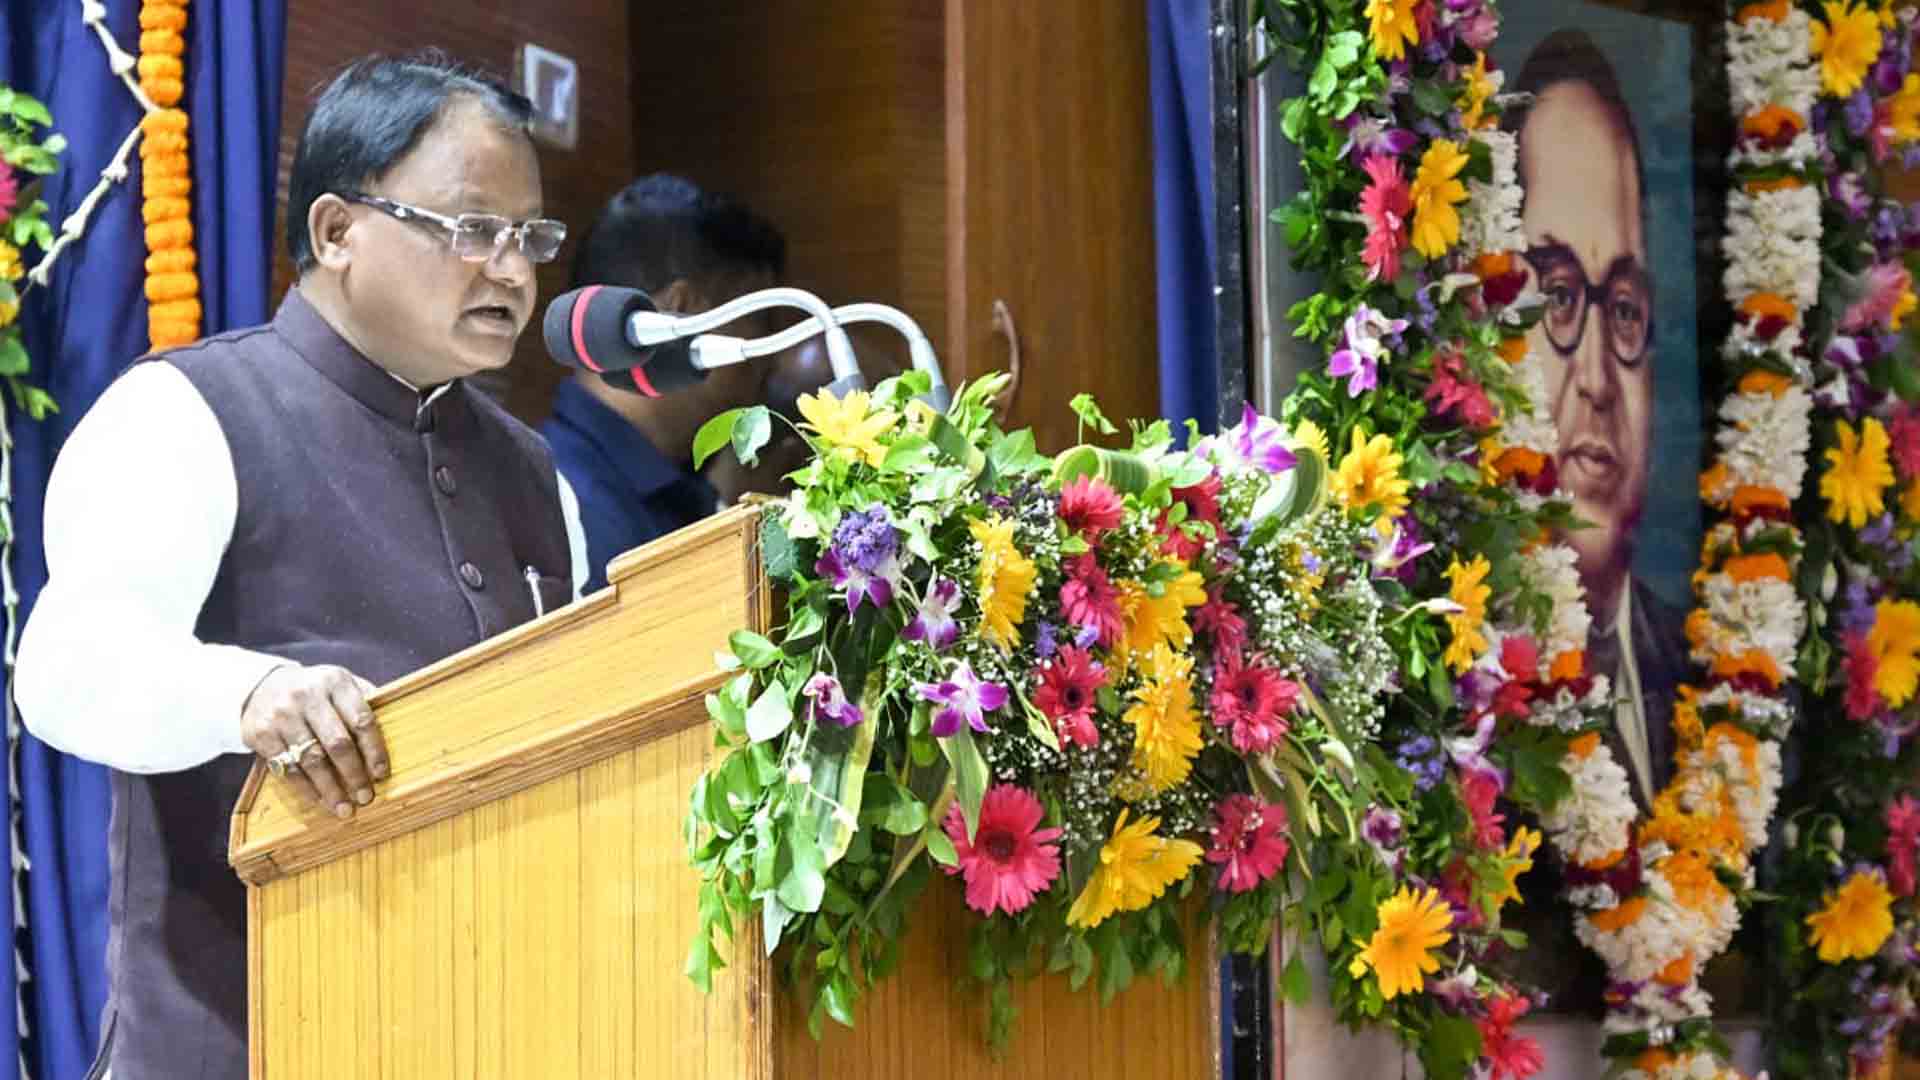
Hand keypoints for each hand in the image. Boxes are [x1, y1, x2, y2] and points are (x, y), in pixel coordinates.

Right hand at [240, 665, 388, 819]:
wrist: (262, 686)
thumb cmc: (315, 691)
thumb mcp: (340, 685)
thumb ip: (364, 703)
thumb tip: (394, 733)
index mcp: (335, 682)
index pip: (361, 720)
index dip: (374, 750)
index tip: (382, 774)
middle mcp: (307, 696)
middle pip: (337, 743)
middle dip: (354, 774)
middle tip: (366, 797)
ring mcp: (282, 715)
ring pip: (311, 759)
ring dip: (331, 789)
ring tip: (344, 809)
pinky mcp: (261, 734)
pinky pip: (287, 768)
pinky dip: (306, 788)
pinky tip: (320, 800)